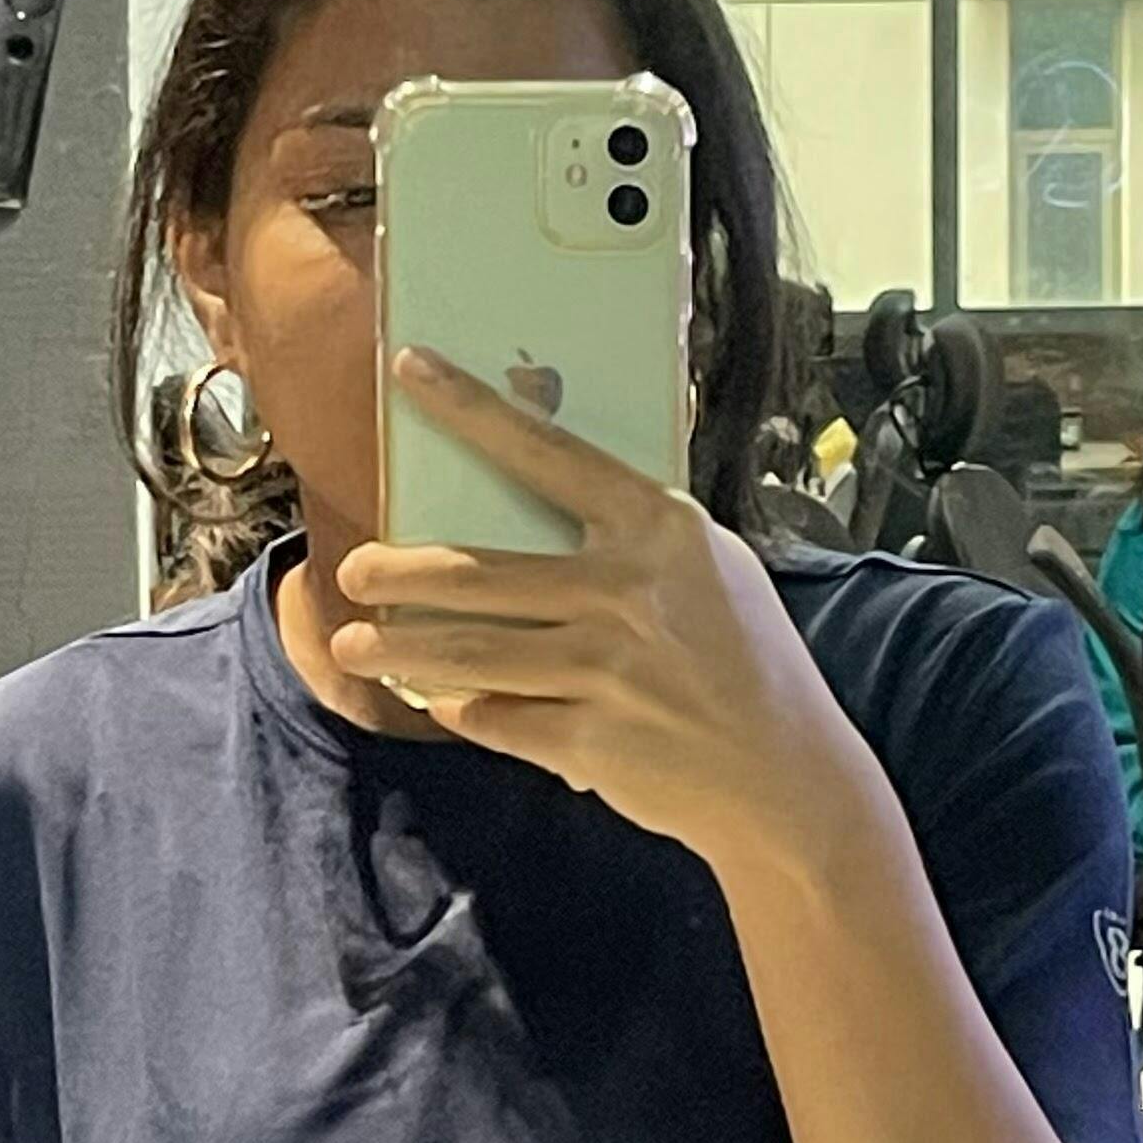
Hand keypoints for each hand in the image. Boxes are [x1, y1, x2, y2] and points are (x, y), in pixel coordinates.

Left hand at [332, 346, 855, 866]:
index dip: (470, 408)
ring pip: (467, 650)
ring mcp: (604, 668)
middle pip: (476, 570)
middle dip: (398, 574)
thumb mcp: (710, 568)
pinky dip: (462, 709)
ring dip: (397, 648)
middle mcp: (625, 590)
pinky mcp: (588, 740)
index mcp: (658, 527)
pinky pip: (494, 717)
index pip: (545, 452)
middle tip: (354, 573)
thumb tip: (538, 497)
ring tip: (354, 642)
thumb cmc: (747, 660)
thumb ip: (634, 535)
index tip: (408, 368)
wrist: (788, 774)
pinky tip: (441, 700)